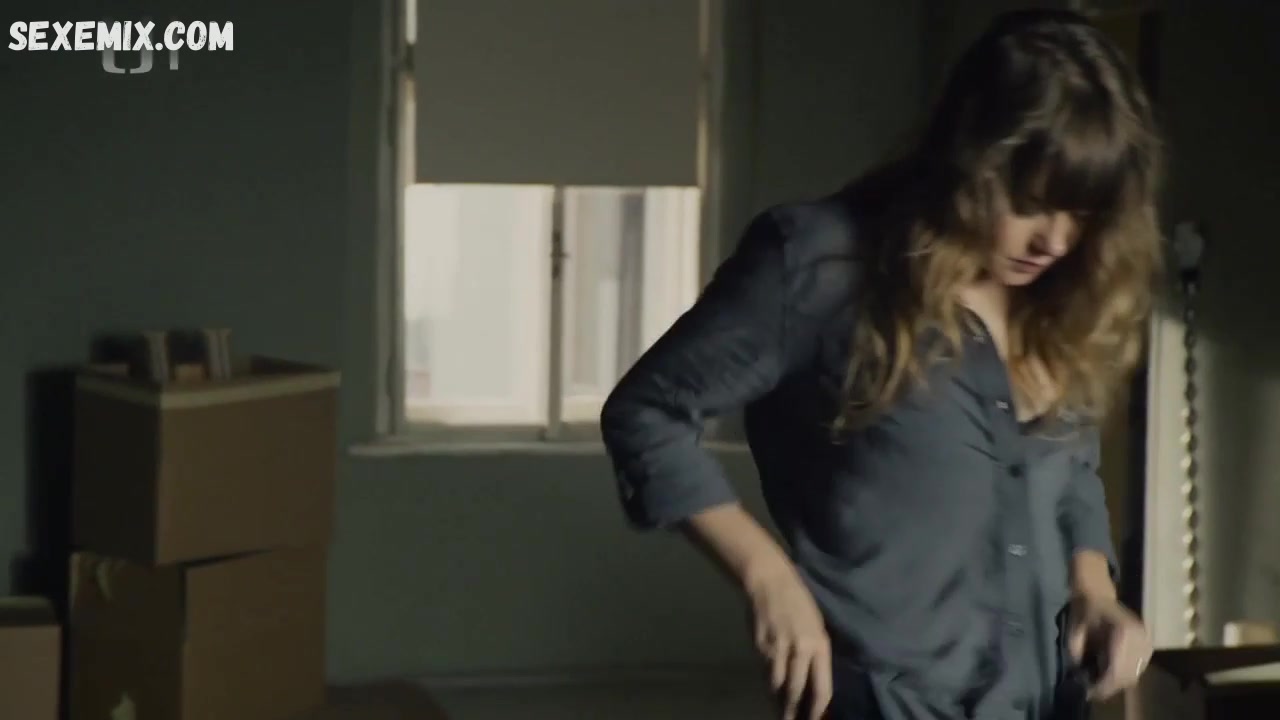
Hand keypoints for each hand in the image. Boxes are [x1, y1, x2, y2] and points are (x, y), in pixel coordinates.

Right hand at [744, 561, 832, 719]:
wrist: (770, 582)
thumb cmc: (799, 602)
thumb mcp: (816, 626)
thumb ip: (816, 654)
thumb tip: (815, 681)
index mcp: (819, 644)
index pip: (822, 687)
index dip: (818, 709)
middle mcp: (800, 649)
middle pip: (797, 691)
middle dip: (795, 711)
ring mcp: (777, 648)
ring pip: (778, 685)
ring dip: (779, 702)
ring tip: (781, 714)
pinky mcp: (760, 646)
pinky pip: (765, 672)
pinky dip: (769, 684)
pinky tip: (771, 691)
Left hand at [1066, 594, 1152, 699]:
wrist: (1097, 594)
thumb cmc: (1084, 611)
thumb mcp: (1073, 631)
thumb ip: (1076, 653)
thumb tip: (1081, 675)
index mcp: (1123, 632)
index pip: (1117, 669)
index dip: (1103, 685)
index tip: (1089, 692)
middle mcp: (1140, 638)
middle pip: (1128, 675)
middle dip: (1109, 687)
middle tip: (1092, 690)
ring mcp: (1147, 642)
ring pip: (1134, 675)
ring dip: (1117, 682)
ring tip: (1099, 681)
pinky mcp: (1148, 645)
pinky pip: (1138, 668)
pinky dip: (1124, 674)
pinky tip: (1109, 671)